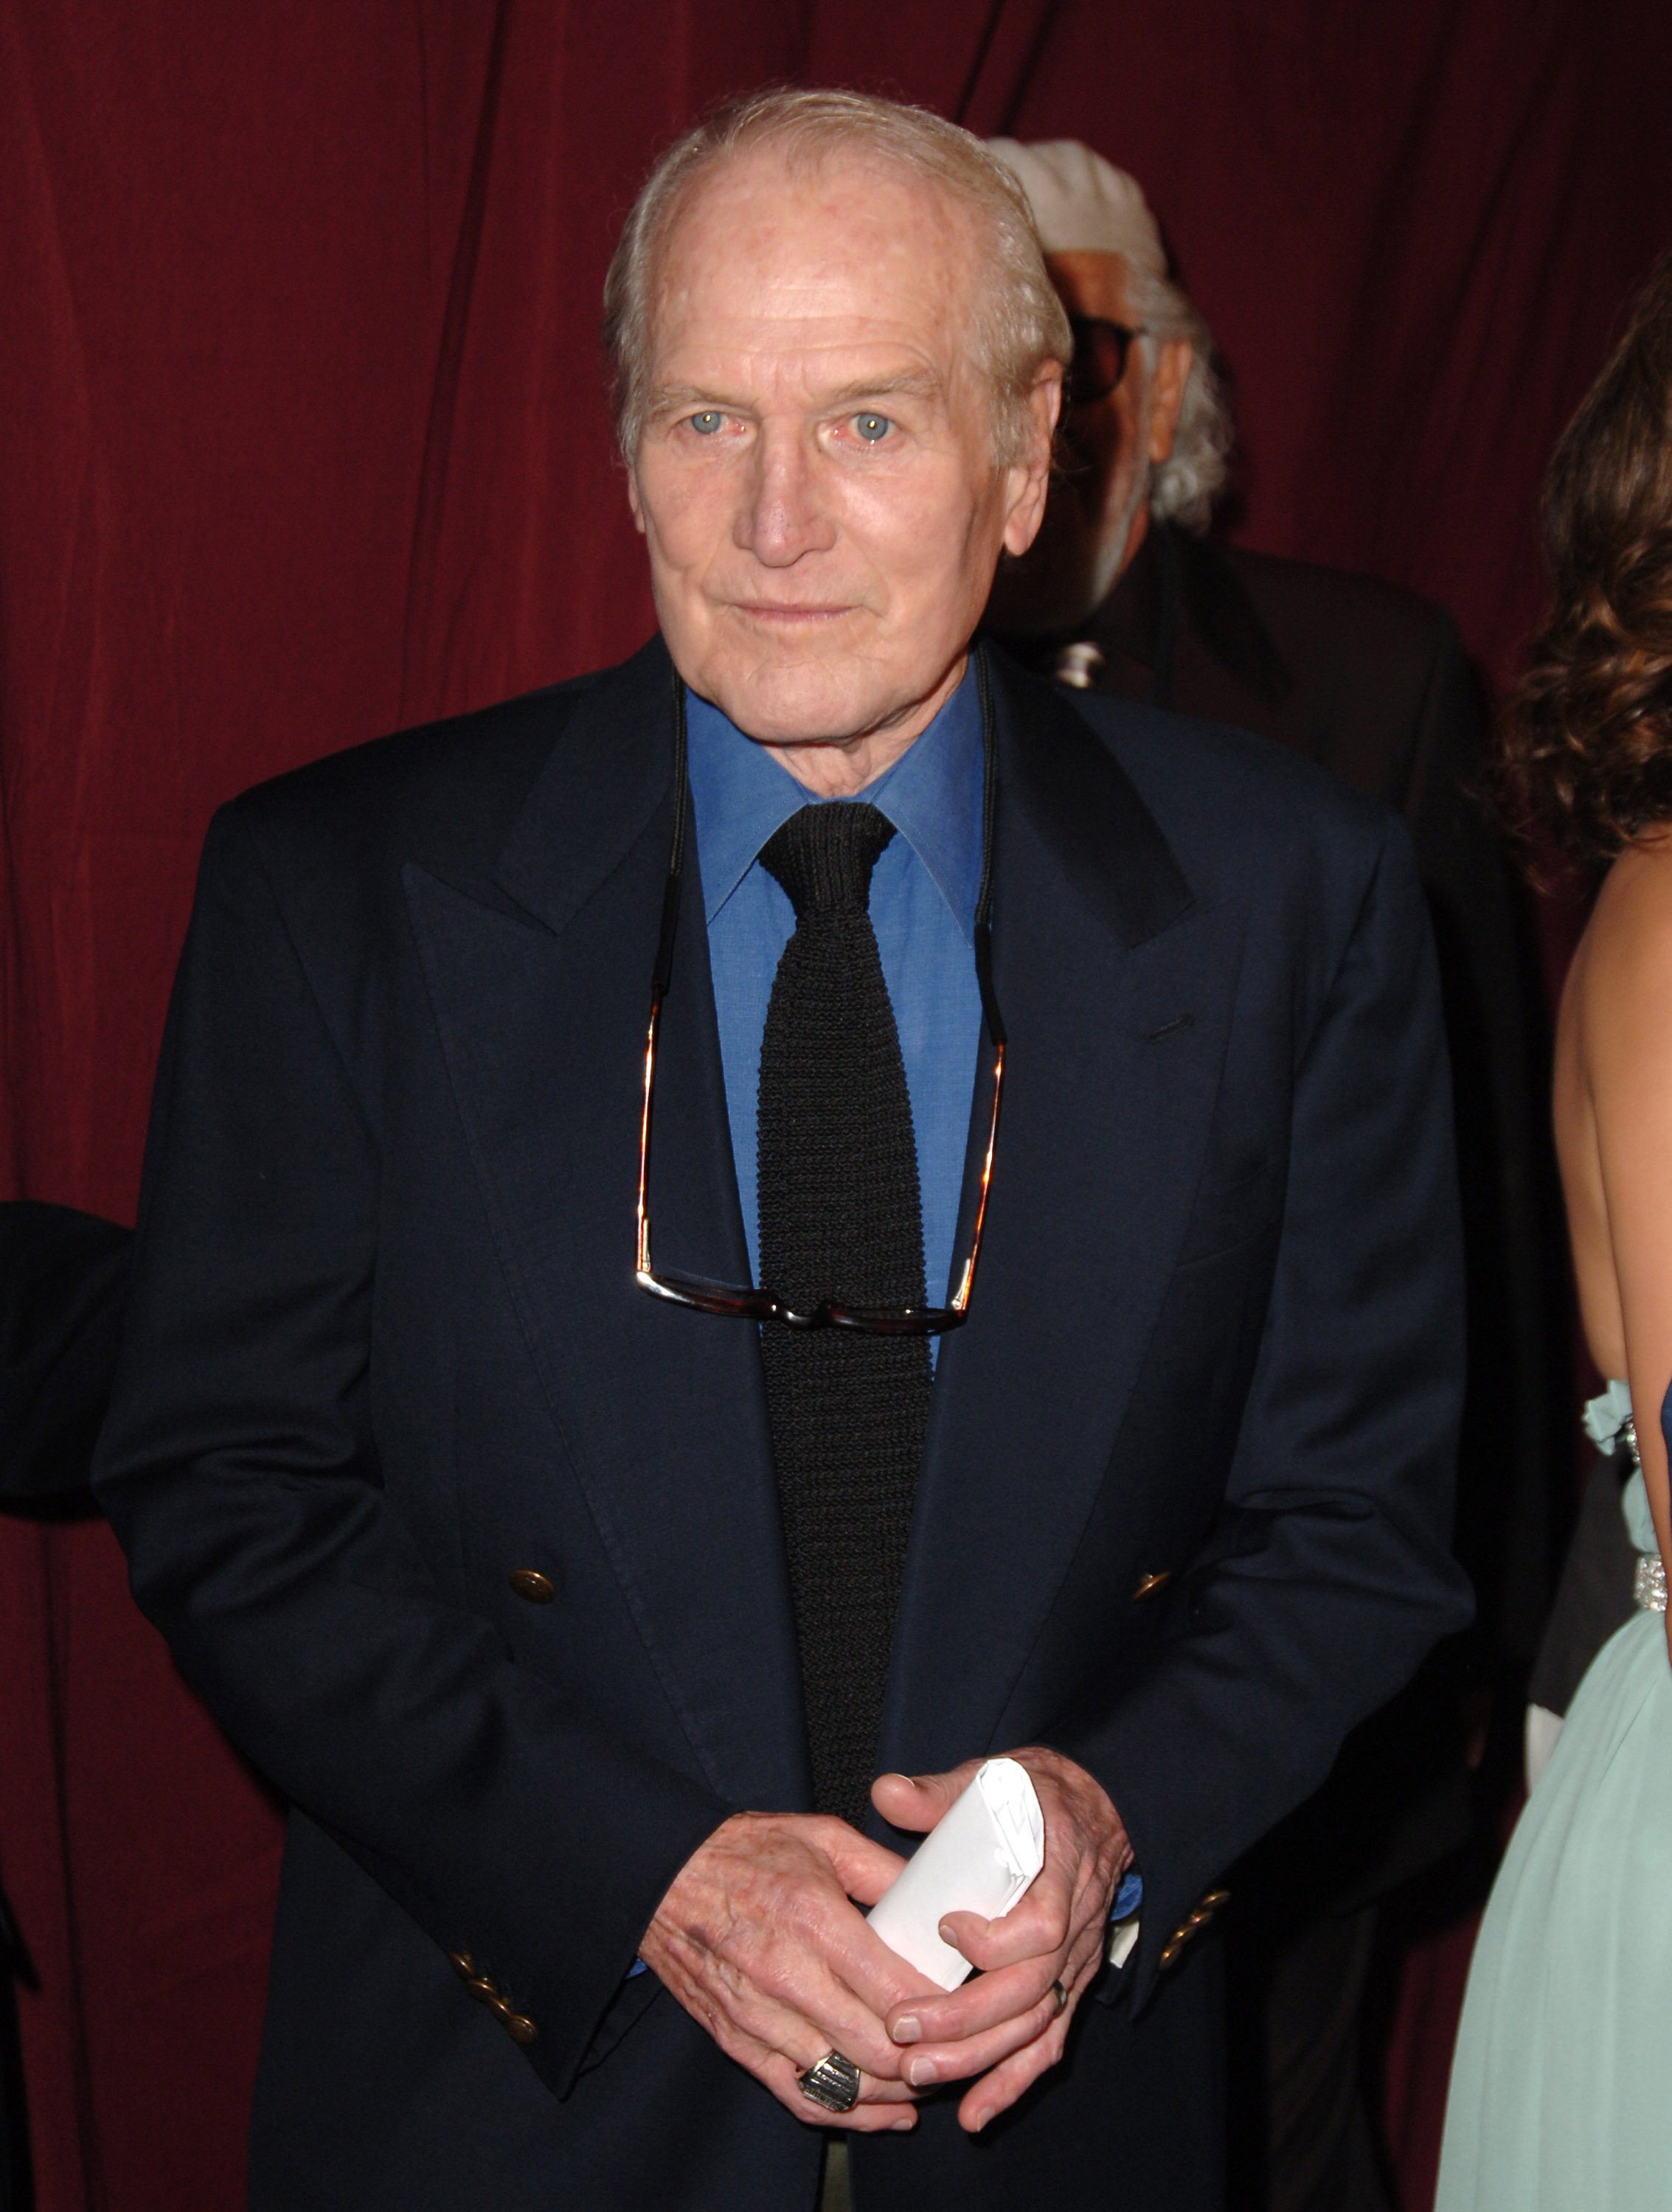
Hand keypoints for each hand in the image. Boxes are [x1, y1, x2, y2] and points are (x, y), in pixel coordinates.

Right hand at [640, 1811, 942, 2131]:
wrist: (663, 1874)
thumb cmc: (746, 1850)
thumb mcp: (823, 1837)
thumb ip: (885, 1871)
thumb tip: (939, 1902)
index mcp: (812, 1919)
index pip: (894, 1992)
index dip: (942, 2014)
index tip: (971, 2010)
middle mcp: (785, 1976)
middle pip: (876, 2050)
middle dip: (928, 2061)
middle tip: (961, 2050)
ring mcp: (757, 2018)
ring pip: (844, 2084)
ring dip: (896, 2092)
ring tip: (932, 2078)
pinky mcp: (737, 2043)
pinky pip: (801, 2096)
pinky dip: (849, 2114)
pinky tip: (887, 2111)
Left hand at [870, 1747, 1130, 2132]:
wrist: (1101, 1808)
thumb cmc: (1040, 1794)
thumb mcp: (996, 1777)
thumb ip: (941, 1791)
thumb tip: (885, 1793)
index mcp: (1060, 1870)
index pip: (1042, 1925)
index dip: (994, 1941)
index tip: (945, 1928)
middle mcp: (1075, 1926)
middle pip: (1029, 1991)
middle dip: (963, 2019)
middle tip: (902, 2027)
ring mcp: (1075, 1963)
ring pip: (1034, 2025)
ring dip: (978, 2058)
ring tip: (918, 2074)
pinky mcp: (1068, 1986)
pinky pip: (1048, 2044)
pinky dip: (1013, 2083)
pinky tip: (974, 2113)